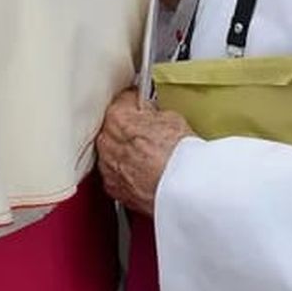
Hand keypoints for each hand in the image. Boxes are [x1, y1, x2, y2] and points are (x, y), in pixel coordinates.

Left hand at [96, 88, 194, 215]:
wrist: (185, 189)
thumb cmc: (179, 155)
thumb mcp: (171, 117)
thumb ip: (152, 112)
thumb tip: (152, 114)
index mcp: (117, 118)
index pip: (123, 101)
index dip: (137, 103)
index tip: (143, 106)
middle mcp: (106, 142)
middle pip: (114, 129)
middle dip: (129, 130)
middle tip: (150, 134)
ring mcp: (107, 167)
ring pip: (113, 153)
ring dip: (126, 153)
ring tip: (151, 157)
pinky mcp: (113, 188)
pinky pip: (116, 175)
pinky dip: (127, 174)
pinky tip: (146, 174)